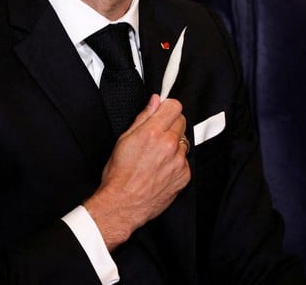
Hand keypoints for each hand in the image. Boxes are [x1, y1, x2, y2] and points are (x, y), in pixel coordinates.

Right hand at [83, 94, 190, 250]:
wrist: (123, 204)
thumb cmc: (120, 174)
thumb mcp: (125, 139)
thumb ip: (144, 117)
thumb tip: (155, 101)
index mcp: (153, 132)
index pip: (174, 106)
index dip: (167, 108)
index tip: (162, 112)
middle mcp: (169, 145)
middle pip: (181, 121)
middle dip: (170, 124)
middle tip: (156, 136)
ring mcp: (179, 161)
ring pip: (183, 141)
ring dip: (174, 144)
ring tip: (157, 156)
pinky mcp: (184, 175)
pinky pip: (185, 160)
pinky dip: (176, 162)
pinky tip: (161, 169)